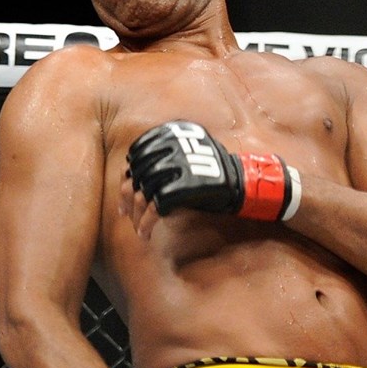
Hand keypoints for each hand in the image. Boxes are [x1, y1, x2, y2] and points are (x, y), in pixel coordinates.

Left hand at [126, 120, 299, 220]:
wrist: (242, 184)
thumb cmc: (214, 171)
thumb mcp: (188, 153)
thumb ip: (162, 157)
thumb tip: (131, 172)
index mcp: (172, 134)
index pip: (137, 153)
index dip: (127, 175)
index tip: (126, 189)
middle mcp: (173, 147)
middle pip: (136, 175)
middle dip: (126, 198)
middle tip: (125, 213)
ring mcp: (178, 167)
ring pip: (142, 194)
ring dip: (136, 215)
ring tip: (137, 227)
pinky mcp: (182, 188)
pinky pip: (155, 209)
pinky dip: (147, 223)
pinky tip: (146, 233)